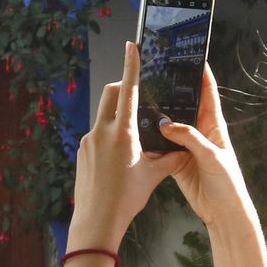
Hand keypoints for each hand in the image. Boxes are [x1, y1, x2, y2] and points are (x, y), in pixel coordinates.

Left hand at [68, 42, 188, 250]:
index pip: (128, 89)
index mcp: (123, 132)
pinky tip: (120, 154)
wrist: (96, 220)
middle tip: (137, 93)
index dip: (131, 65)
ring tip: (133, 133)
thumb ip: (169, 157)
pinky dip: (110, 133)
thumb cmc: (127, 198)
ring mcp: (89, 141)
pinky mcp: (82, 151)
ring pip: (104, 115)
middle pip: (110, 94)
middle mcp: (102, 131)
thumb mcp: (153, 176)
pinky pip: (98, 133)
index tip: (132, 45)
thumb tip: (183, 147)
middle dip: (122, 86)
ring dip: (117, 114)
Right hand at [158, 64, 257, 231]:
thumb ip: (190, 138)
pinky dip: (150, 139)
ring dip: (158, 114)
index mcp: (214, 126)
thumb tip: (166, 125)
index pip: (208, 93)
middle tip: (157, 72)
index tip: (191, 55)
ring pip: (169, 124)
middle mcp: (199, 132)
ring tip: (142, 96)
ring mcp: (186, 146)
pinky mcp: (174, 161)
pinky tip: (138, 130)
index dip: (201, 74)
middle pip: (185, 105)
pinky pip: (160, 145)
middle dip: (173, 90)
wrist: (223, 213)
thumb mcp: (212, 157)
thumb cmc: (227, 183)